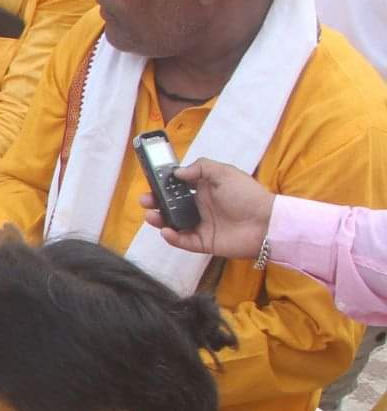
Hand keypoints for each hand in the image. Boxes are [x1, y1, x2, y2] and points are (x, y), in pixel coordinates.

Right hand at [140, 158, 274, 259]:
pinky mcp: (204, 242)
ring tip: (151, 216)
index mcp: (205, 190)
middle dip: (155, 202)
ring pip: (174, 223)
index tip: (152, 182)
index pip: (179, 187)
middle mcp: (200, 207)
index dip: (164, 185)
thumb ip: (200, 167)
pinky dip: (173, 238)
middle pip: (171, 205)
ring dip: (159, 220)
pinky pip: (184, 241)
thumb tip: (177, 173)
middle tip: (144, 201)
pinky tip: (166, 231)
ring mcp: (202, 225)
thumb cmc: (247, 195)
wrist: (266, 223)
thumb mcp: (224, 173)